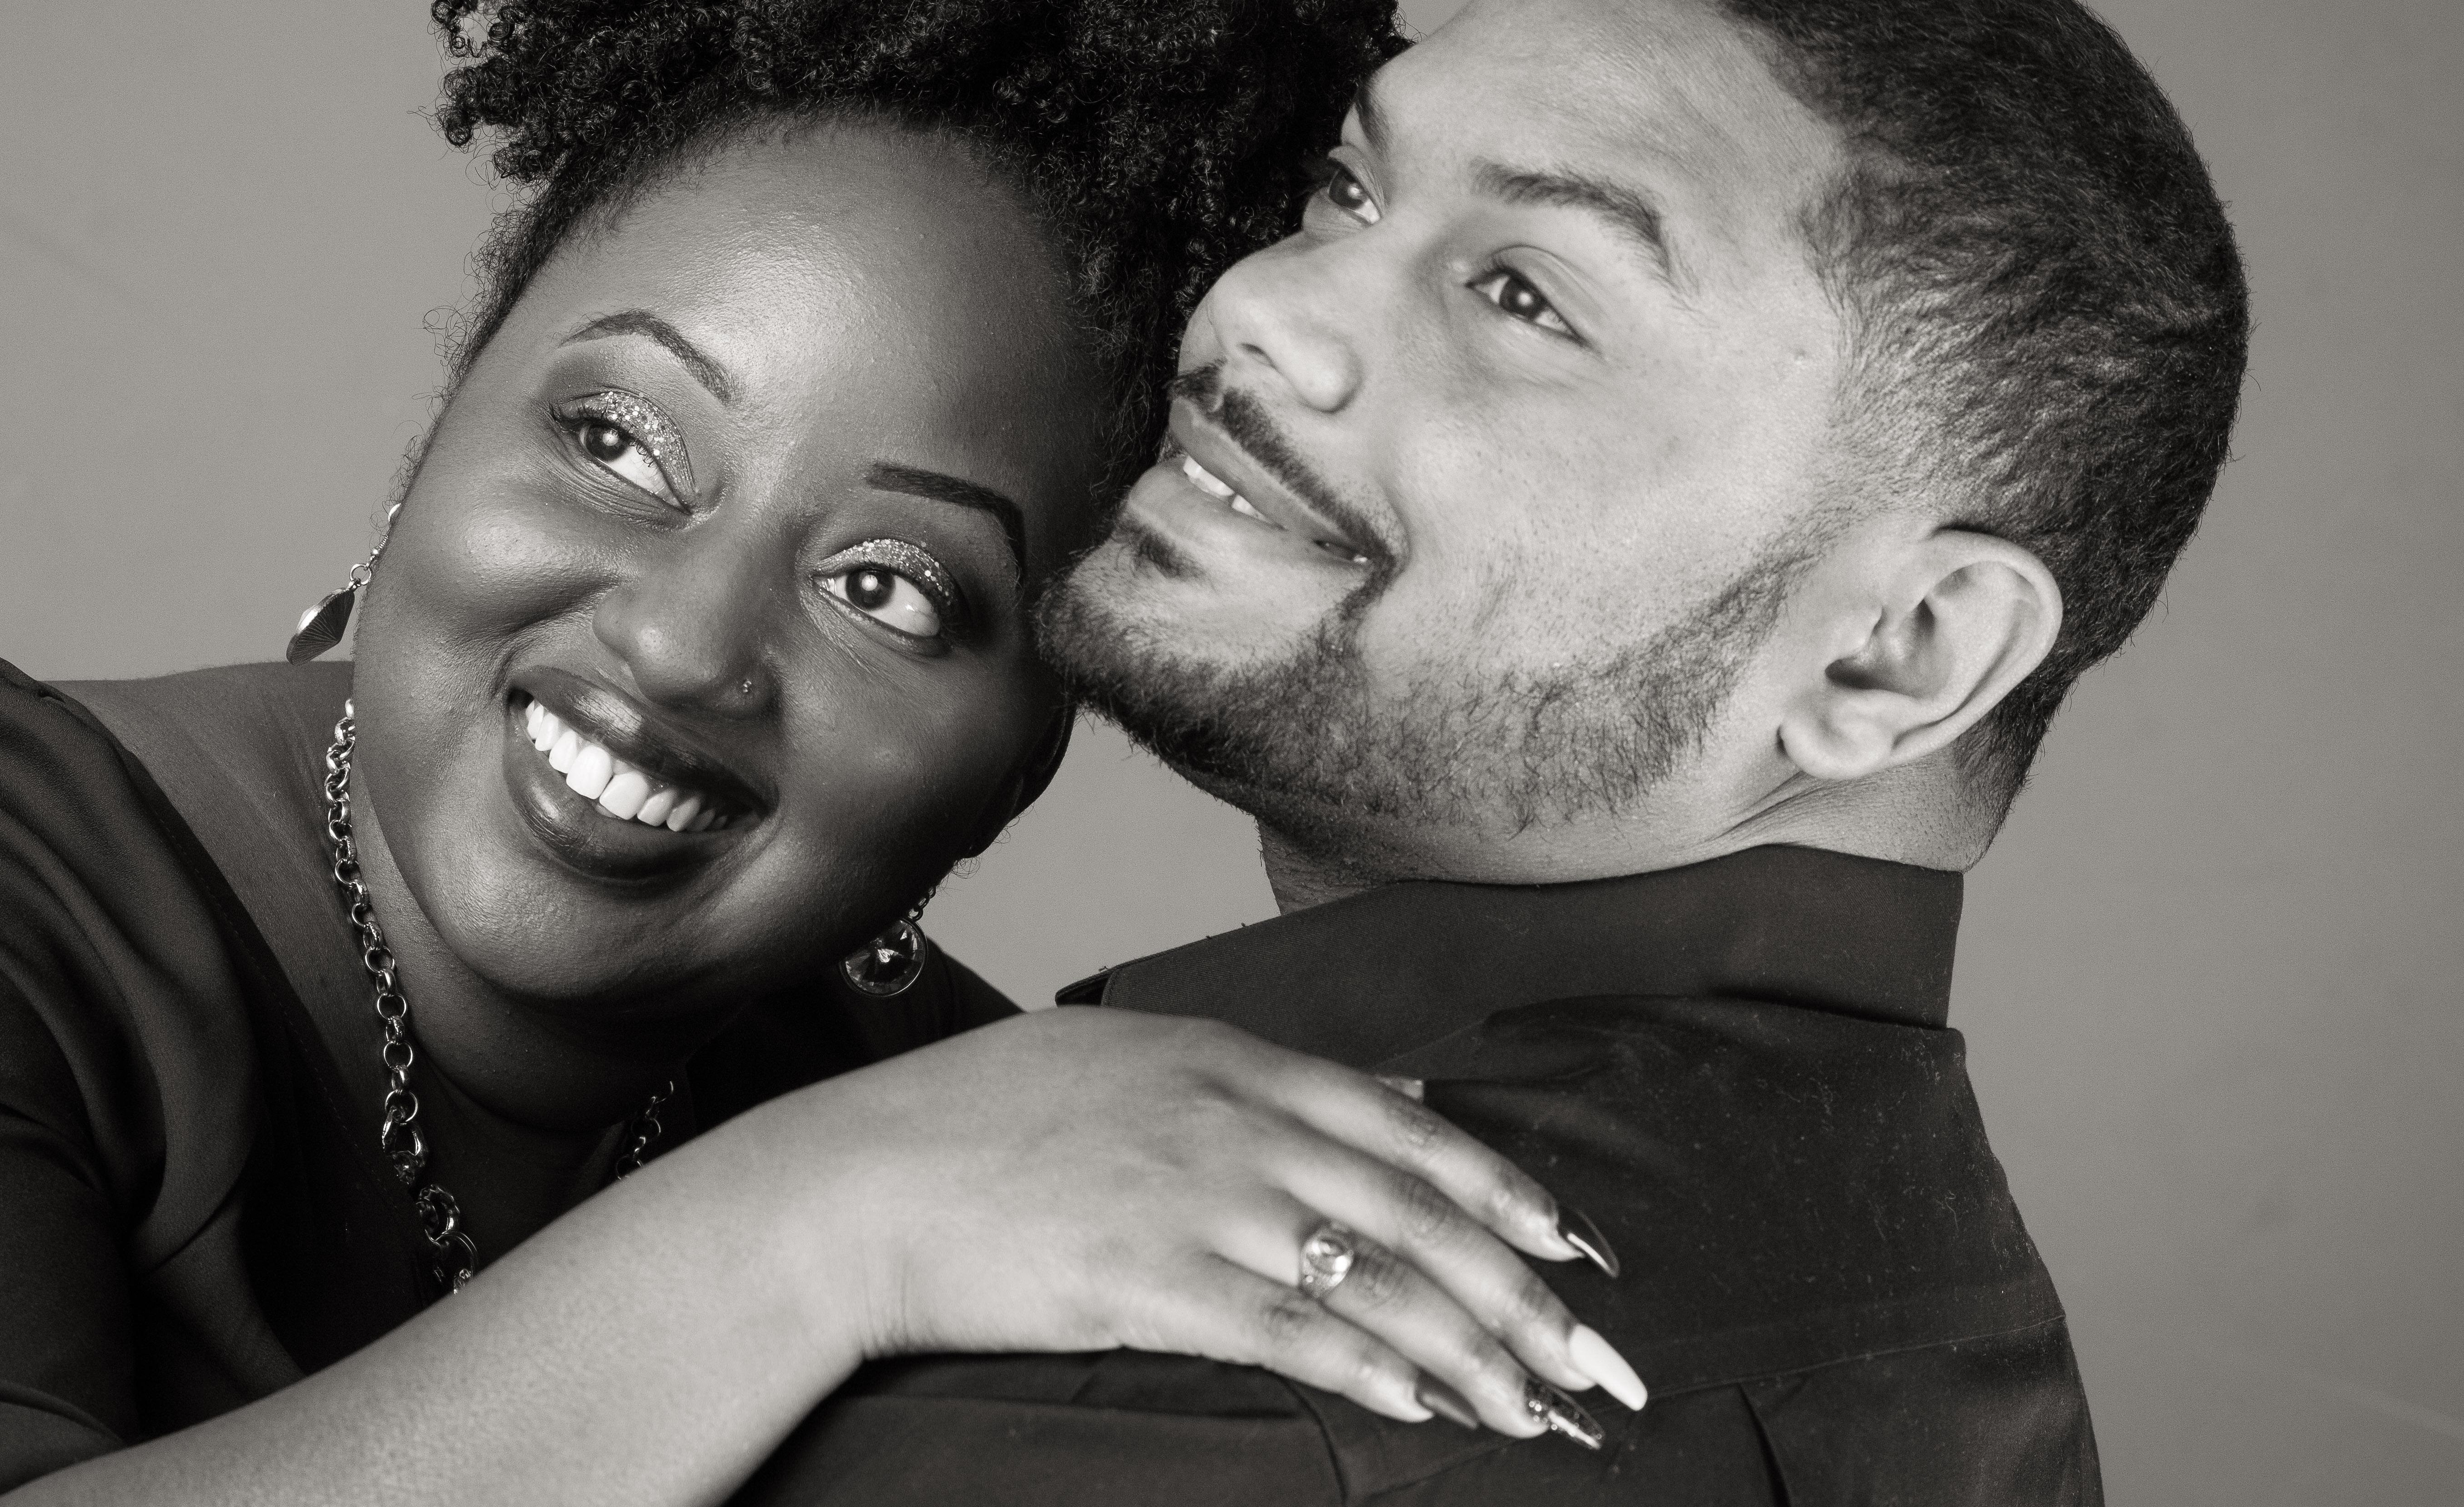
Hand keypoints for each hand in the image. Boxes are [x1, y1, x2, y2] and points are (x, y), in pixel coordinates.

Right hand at [746, 1008, 1642, 1437]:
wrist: (859, 1182)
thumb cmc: (974, 1124)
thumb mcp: (1118, 1060)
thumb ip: (1236, 1083)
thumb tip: (1354, 1113)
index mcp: (1224, 1059)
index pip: (1405, 1126)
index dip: (1504, 1190)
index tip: (1579, 1245)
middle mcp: (1226, 1122)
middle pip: (1414, 1212)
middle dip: (1526, 1293)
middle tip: (1604, 1356)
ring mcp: (1191, 1202)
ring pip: (1371, 1278)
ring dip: (1471, 1349)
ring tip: (1540, 1405)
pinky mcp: (1149, 1283)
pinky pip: (1288, 1332)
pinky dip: (1369, 1370)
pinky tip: (1423, 1404)